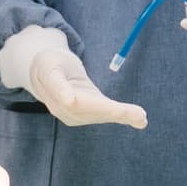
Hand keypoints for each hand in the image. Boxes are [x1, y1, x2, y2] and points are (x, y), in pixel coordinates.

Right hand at [26, 44, 146, 131]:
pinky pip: (106, 114)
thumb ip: (58, 84)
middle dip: (117, 114)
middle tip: (140, 118)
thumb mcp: (49, 65)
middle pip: (94, 112)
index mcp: (54, 93)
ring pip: (102, 115)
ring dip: (123, 117)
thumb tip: (70, 102)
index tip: (109, 112)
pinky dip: (123, 116)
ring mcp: (76, 114)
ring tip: (142, 119)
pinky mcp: (88, 113)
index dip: (93, 108)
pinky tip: (139, 121)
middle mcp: (65, 109)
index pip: (75, 102)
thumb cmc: (49, 64)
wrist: (44, 73)